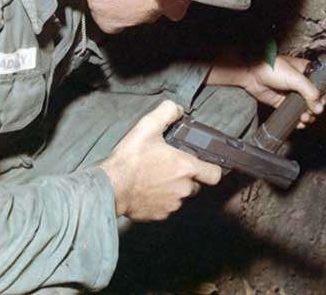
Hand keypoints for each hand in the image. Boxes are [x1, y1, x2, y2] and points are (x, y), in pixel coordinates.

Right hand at [99, 100, 221, 220]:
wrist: (110, 188)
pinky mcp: (160, 215)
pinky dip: (161, 200)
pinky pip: (167, 208)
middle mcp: (183, 188)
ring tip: (156, 178)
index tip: (203, 164)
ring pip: (181, 197)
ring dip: (174, 189)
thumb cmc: (129, 160)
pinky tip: (148, 190)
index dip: (211, 168)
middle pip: (197, 185)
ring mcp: (172, 205)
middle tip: (170, 167)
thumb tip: (176, 109)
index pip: (215, 174)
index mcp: (185, 168)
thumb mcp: (147, 127)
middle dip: (187, 177)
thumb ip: (166, 113)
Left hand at [207, 55, 325, 128]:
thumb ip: (309, 91)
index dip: (324, 96)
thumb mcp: (295, 78)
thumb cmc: (272, 68)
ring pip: (305, 108)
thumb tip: (319, 108)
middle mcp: (301, 83)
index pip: (323, 85)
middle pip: (315, 99)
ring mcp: (292, 93)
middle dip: (316, 108)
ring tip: (305, 118)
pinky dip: (298, 120)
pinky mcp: (282, 102)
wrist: (252, 74)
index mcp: (308, 72)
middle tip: (313, 112)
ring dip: (308, 115)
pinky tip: (299, 123)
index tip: (323, 103)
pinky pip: (293, 113)